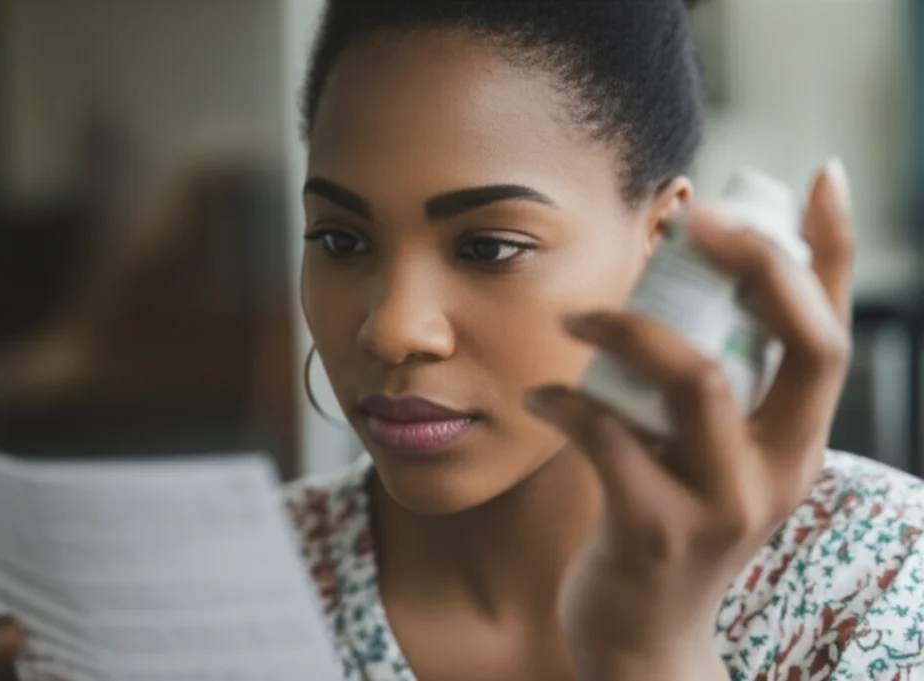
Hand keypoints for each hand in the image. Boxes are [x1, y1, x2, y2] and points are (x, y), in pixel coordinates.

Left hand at [527, 160, 853, 680]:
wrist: (644, 633)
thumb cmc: (665, 518)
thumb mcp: (704, 450)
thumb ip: (703, 379)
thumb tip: (672, 279)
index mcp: (795, 436)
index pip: (830, 329)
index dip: (831, 251)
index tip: (821, 175)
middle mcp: (779, 466)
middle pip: (804, 343)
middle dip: (757, 263)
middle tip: (695, 218)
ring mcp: (723, 502)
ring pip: (701, 383)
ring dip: (631, 330)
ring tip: (576, 318)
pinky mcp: (656, 531)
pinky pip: (610, 442)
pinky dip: (566, 405)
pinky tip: (538, 395)